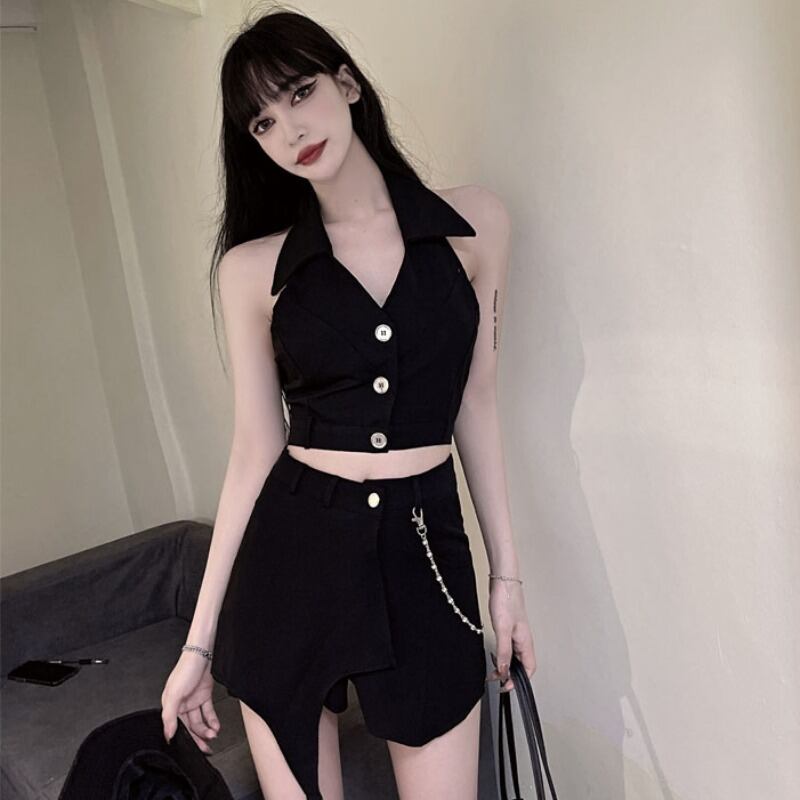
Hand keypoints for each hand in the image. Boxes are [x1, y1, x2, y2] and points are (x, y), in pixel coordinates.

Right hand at [161, 651, 220, 753]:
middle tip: (206, 748)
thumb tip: (168, 734)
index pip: (176, 728)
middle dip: (198, 738)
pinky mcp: (204, 695)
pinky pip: (208, 712)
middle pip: (189, 727)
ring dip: (207, 729)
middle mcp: (181, 704)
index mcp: (170, 705)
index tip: (191, 750)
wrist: (203, 653)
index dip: (184, 739)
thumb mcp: (174, 694)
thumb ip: (170, 716)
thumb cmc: (185, 669)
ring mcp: (193, 700)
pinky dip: (213, 720)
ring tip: (213, 734)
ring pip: (199, 721)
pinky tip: (216, 726)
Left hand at [486, 578, 536, 692]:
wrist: (502, 581)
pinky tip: (494, 654)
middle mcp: (523, 639)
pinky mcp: (509, 627)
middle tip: (496, 680)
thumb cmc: (506, 600)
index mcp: (526, 642)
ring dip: (505, 665)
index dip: (519, 681)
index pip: (529, 669)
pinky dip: (502, 654)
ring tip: (493, 670)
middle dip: (510, 675)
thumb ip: (504, 651)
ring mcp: (517, 633)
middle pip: (522, 665)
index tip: (506, 686)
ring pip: (515, 656)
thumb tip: (504, 671)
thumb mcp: (503, 629)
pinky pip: (509, 647)